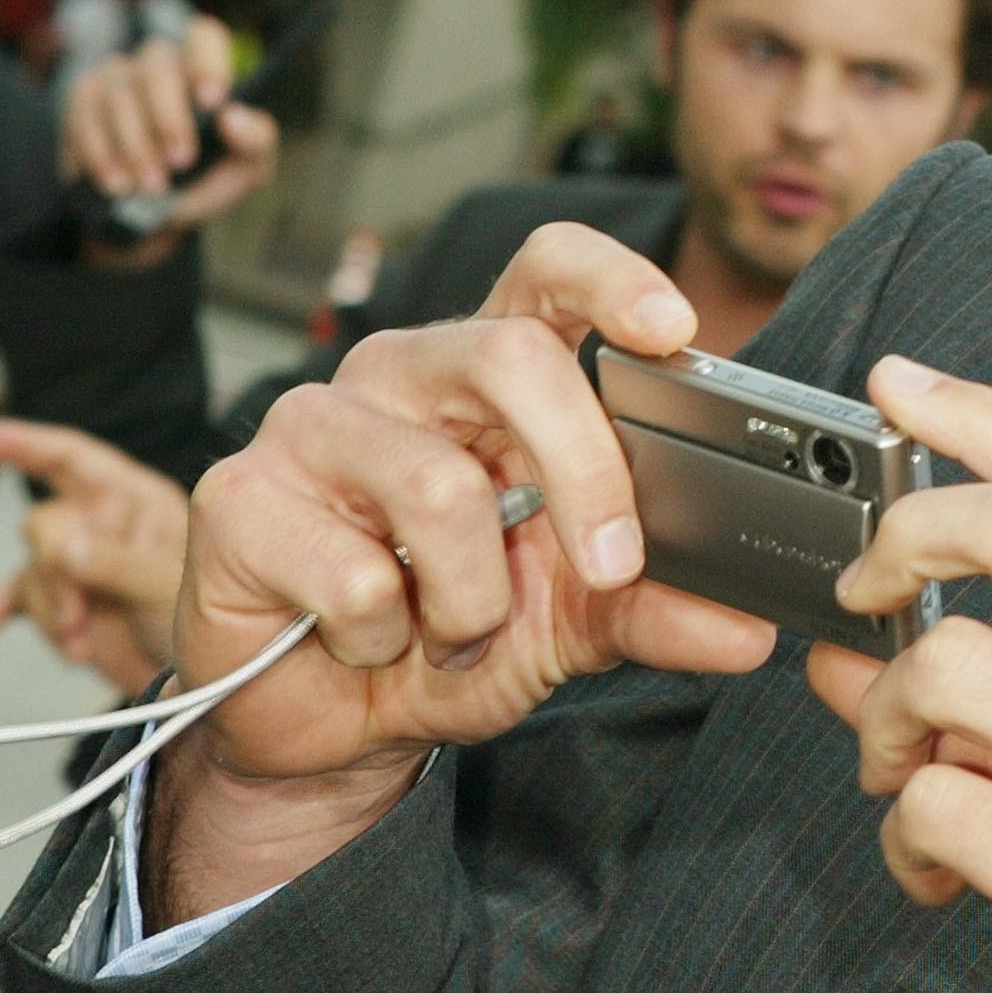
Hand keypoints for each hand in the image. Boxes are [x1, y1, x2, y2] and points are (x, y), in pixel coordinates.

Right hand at [0, 418, 187, 695]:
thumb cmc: (213, 616)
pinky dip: (9, 609)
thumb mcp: (167, 584)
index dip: (26, 443)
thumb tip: (65, 545)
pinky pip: (18, 595)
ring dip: (49, 609)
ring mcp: (80, 562)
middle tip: (79, 614)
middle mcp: (104, 523)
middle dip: (54, 573)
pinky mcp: (63, 599)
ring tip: (83, 640)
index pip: (73, 458)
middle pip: (44, 524)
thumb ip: (117, 564)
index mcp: (136, 500)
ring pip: (31, 569)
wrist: (201, 677)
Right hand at [61, 16, 279, 238]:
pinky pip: (84, 116)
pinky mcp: (82, 100)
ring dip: (136, 146)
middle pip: (158, 70)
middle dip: (169, 119)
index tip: (212, 102)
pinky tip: (117, 183)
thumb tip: (234, 118)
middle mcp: (159, 63)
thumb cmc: (210, 175)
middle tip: (181, 162)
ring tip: (152, 187)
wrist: (159, 211)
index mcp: (204, 68)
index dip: (206, 62)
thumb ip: (255, 141)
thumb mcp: (248, 166)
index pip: (203, 37)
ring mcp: (116, 78)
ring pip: (119, 95)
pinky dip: (101, 153)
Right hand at [148, 224, 775, 919]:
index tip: (673, 328)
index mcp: (486, 371)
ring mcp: (311, 425)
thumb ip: (659, 607)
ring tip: (453, 629)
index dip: (610, 279)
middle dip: (585, 472)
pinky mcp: (240, 497)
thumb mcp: (574, 621)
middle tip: (612, 564)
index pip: (545, 268)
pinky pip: (355, 575)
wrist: (327, 723)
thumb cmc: (445, 633)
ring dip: (474, 597)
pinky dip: (386, 637)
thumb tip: (751, 628)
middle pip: (510, 357)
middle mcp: (399, 373)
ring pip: (441, 489)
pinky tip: (366, 639)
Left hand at [807, 356, 991, 992]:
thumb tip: (866, 641)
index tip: (900, 388)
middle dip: (911, 531)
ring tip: (902, 777)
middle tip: (863, 583)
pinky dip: (902, 838)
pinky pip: (932, 808)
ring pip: (951, 666)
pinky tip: (931, 876)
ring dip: (888, 719)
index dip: (982, 418)